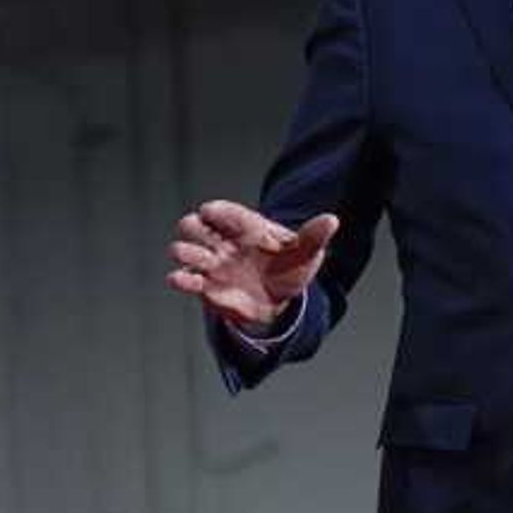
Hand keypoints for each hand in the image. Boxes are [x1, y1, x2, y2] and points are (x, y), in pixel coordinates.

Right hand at [165, 201, 339, 330]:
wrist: (279, 302)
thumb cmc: (291, 269)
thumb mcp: (307, 253)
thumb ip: (314, 236)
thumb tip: (332, 220)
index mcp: (245, 227)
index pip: (224, 211)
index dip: (214, 210)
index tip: (209, 211)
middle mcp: (222, 242)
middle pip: (192, 225)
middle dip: (192, 228)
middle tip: (204, 237)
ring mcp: (211, 264)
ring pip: (183, 250)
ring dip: (185, 252)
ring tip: (204, 261)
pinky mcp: (204, 286)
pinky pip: (184, 279)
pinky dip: (180, 279)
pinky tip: (184, 280)